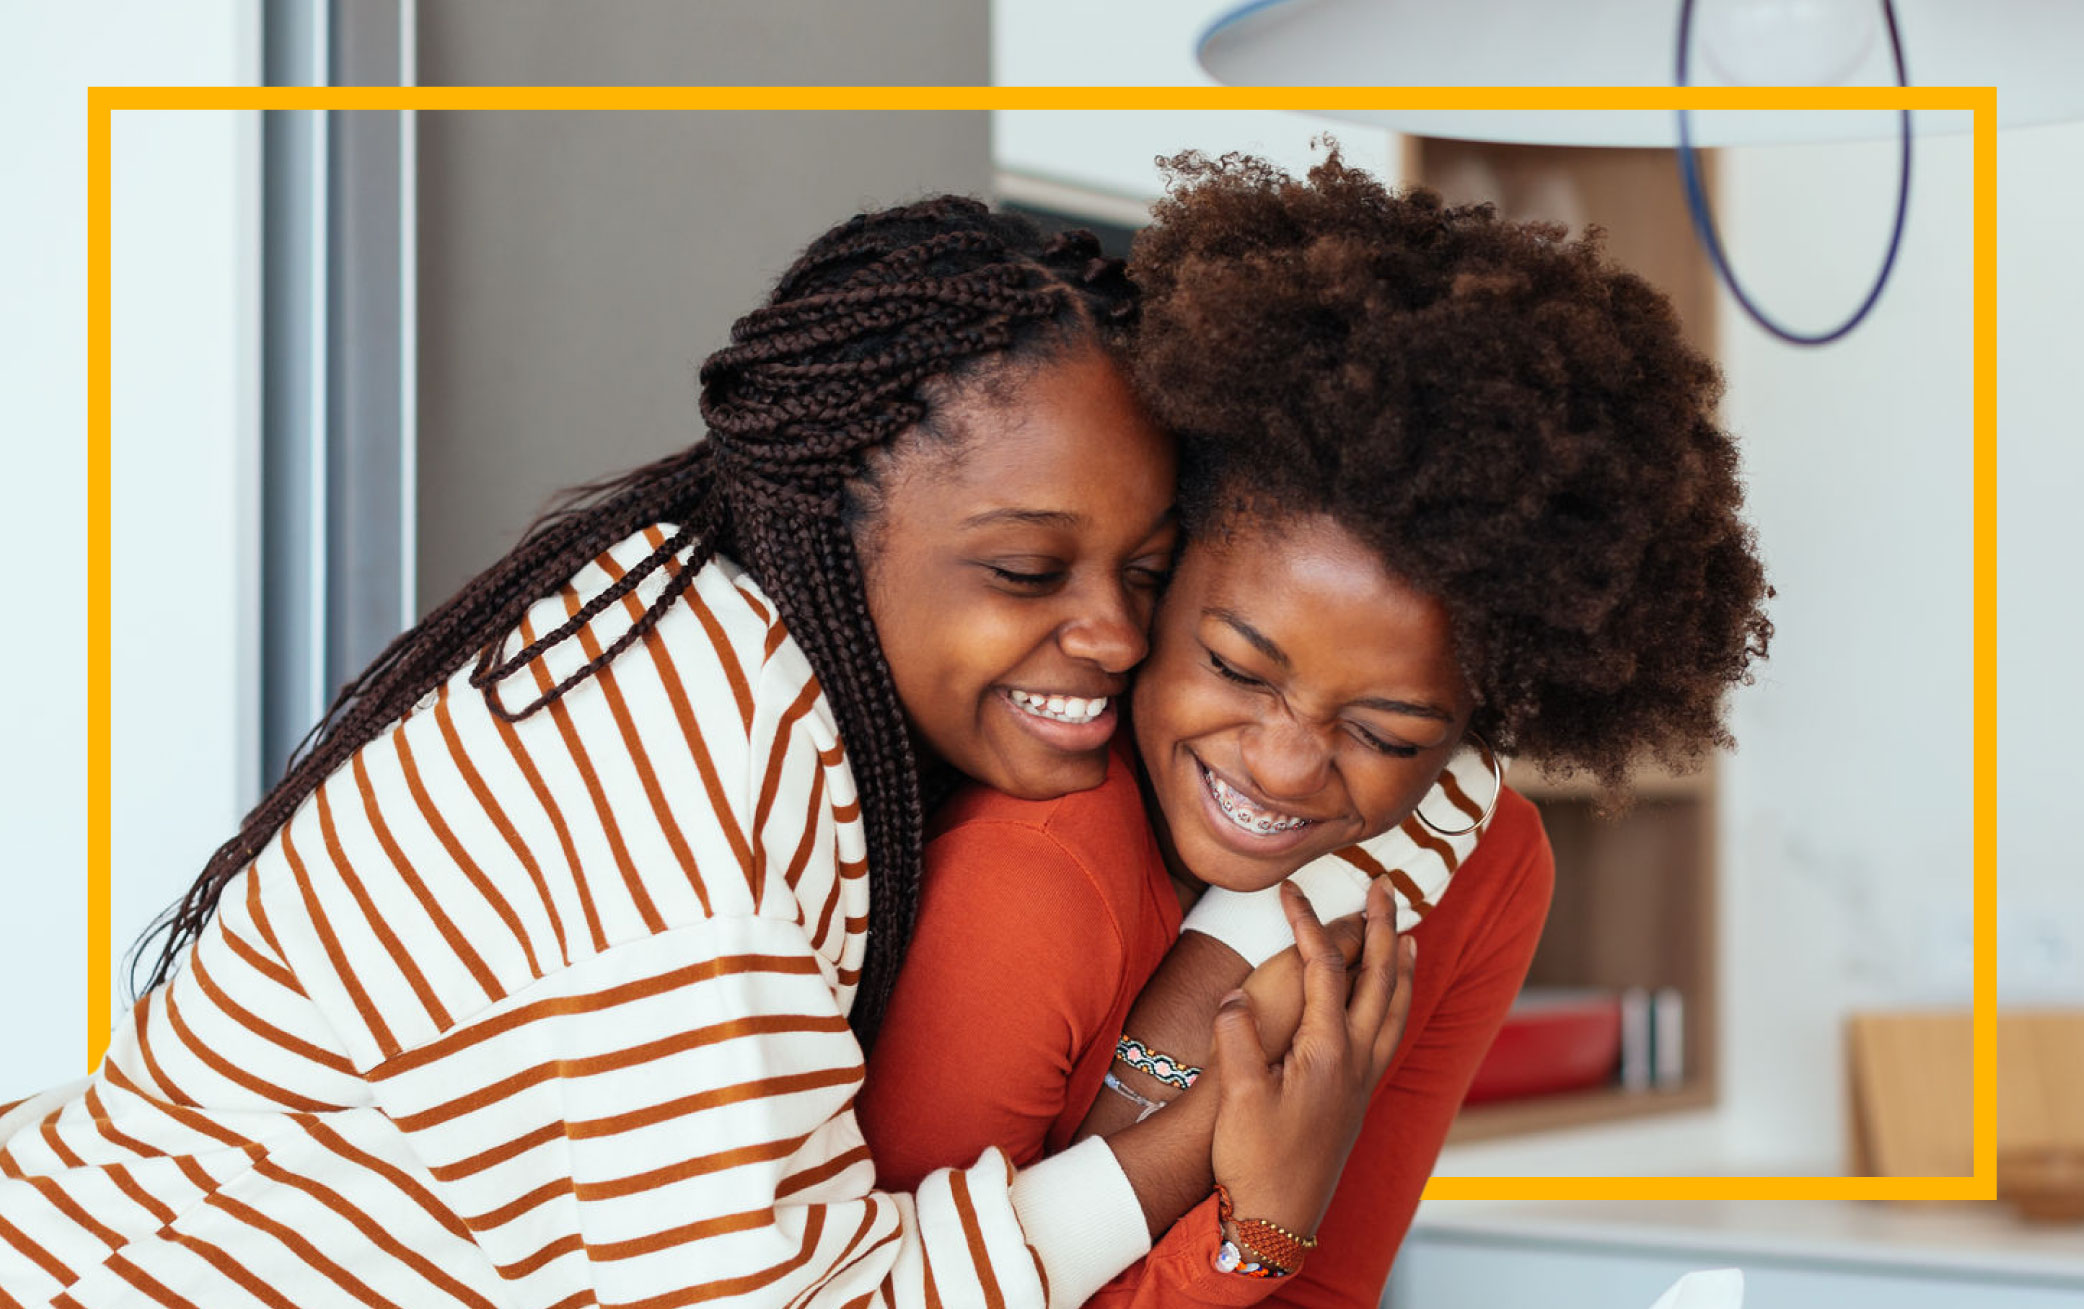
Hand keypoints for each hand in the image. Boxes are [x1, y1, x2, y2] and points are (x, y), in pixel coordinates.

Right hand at [1206, 877, 1415, 1237]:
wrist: (1277, 1220)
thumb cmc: (1254, 1159)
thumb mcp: (1236, 1095)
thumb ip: (1238, 1036)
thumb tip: (1237, 997)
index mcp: (1327, 1052)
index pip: (1324, 970)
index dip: (1308, 924)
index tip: (1290, 891)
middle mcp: (1356, 1061)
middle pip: (1380, 978)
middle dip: (1382, 928)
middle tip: (1383, 887)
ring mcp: (1363, 1080)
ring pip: (1395, 1008)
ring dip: (1402, 965)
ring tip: (1407, 934)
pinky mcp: (1359, 1098)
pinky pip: (1390, 1034)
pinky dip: (1397, 1004)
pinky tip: (1390, 1003)